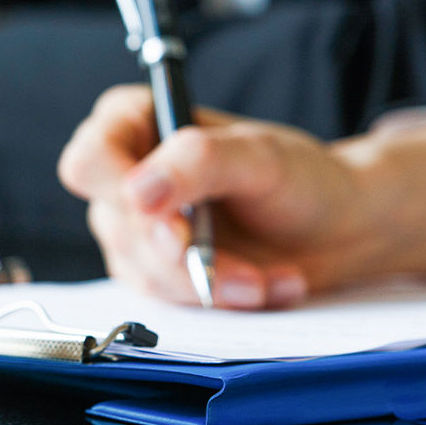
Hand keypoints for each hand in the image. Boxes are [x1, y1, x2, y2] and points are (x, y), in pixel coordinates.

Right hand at [57, 85, 425, 308]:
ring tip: (270, 279)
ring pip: (143, 273)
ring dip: (212, 285)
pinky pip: (167, 301)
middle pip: (118, 228)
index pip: (89, 161)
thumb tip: (137, 192)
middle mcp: (123, 175)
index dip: (122, 197)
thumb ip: (197, 162)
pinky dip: (220, 301)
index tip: (176, 226)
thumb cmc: (299, 178)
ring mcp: (133, 229)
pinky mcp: (152, 272)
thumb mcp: (258, 156)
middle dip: (186, 258)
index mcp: (132, 123)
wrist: (335, 229)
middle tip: (246, 270)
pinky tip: (263, 287)